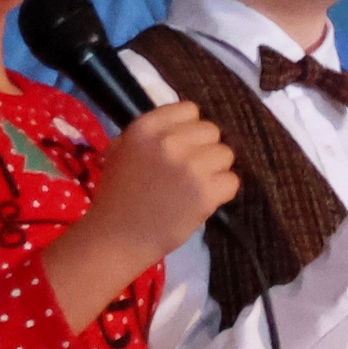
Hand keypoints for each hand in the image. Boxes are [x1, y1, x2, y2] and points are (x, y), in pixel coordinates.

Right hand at [45, 102, 240, 325]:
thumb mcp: (121, 151)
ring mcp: (190, 166)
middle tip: (190, 172)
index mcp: (146, 127)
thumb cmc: (116, 197)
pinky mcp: (205, 192)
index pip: (190, 110)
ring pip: (226, 154)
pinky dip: (223, 192)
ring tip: (196, 188)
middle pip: (211, 131)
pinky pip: (232, 180)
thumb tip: (186, 125)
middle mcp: (169, 141)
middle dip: (204, 150)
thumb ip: (152, 134)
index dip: (190, 130)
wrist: (115, 239)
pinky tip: (204, 201)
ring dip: (216, 170)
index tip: (183, 148)